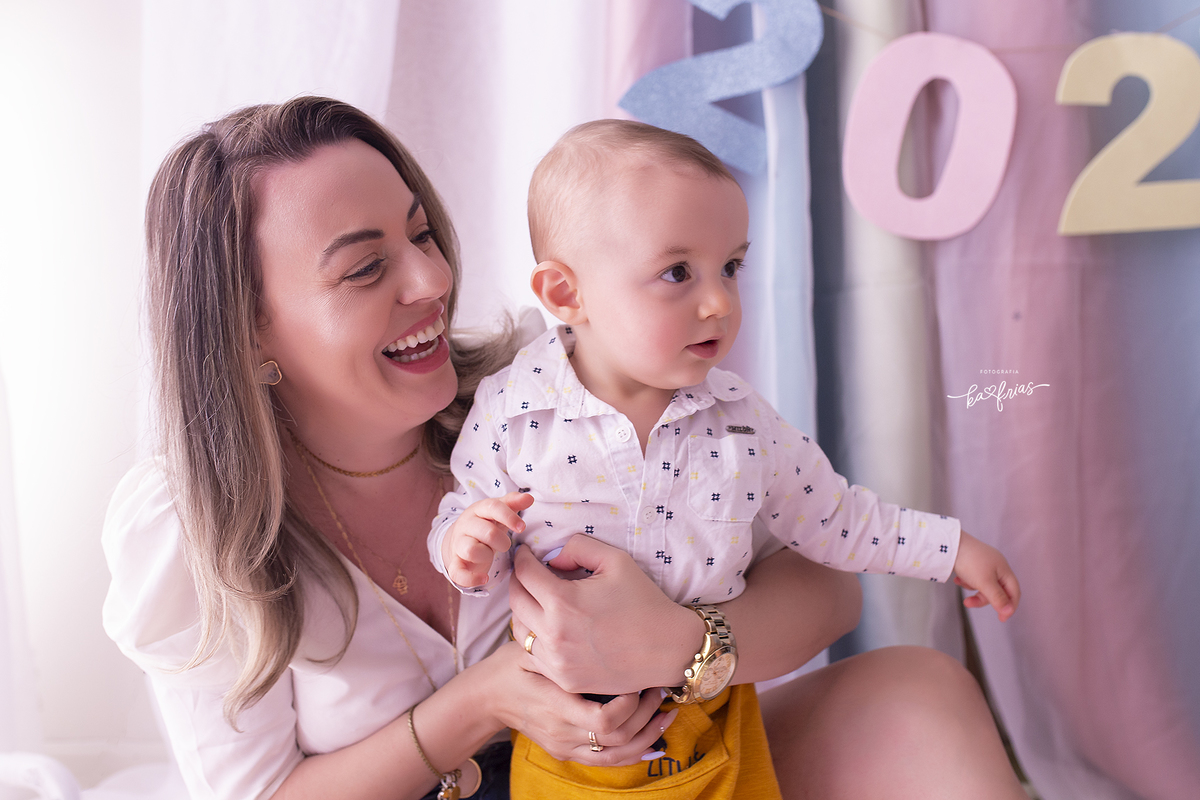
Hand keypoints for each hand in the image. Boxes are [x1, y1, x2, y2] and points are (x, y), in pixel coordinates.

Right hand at [442, 492, 531, 586]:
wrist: (460, 540)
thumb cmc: (486, 524)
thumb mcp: (498, 512)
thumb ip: (513, 503)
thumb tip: (529, 497)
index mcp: (478, 510)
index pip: (493, 507)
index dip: (509, 516)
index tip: (522, 527)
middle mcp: (466, 525)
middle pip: (487, 531)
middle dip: (502, 541)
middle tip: (505, 544)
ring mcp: (458, 544)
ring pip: (471, 550)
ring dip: (486, 555)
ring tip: (489, 554)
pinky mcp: (455, 564)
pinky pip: (458, 573)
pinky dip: (471, 578)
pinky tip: (484, 578)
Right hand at [484, 642, 678, 765]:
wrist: (487, 698)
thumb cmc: (511, 665)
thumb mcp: (529, 649)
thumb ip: (554, 641)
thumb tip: (583, 615)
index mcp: (554, 706)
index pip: (603, 720)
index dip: (628, 706)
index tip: (637, 682)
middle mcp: (561, 733)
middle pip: (616, 739)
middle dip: (645, 718)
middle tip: (660, 692)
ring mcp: (564, 747)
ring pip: (617, 756)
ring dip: (647, 737)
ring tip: (666, 715)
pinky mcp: (566, 752)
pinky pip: (607, 761)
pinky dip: (634, 752)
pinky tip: (654, 739)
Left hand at [508, 534, 701, 694]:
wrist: (668, 649)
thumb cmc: (644, 601)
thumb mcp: (615, 560)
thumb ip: (577, 548)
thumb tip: (551, 558)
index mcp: (563, 601)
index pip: (524, 573)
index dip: (522, 557)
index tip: (525, 552)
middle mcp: (554, 634)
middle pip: (516, 601)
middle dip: (518, 581)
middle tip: (527, 572)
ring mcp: (557, 661)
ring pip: (520, 630)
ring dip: (524, 610)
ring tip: (537, 599)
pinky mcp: (564, 679)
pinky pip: (534, 655)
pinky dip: (535, 638)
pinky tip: (549, 627)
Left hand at [953, 531, 1019, 621]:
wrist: (949, 543)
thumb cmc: (969, 562)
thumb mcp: (984, 583)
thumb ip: (997, 598)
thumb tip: (1008, 612)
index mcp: (1004, 569)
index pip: (1014, 591)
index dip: (1010, 606)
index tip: (1002, 619)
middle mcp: (997, 565)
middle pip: (997, 590)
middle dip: (983, 598)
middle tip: (969, 603)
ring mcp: (985, 563)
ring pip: (984, 585)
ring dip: (973, 589)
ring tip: (959, 583)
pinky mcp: (973, 562)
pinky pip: (974, 577)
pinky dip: (967, 581)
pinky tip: (957, 578)